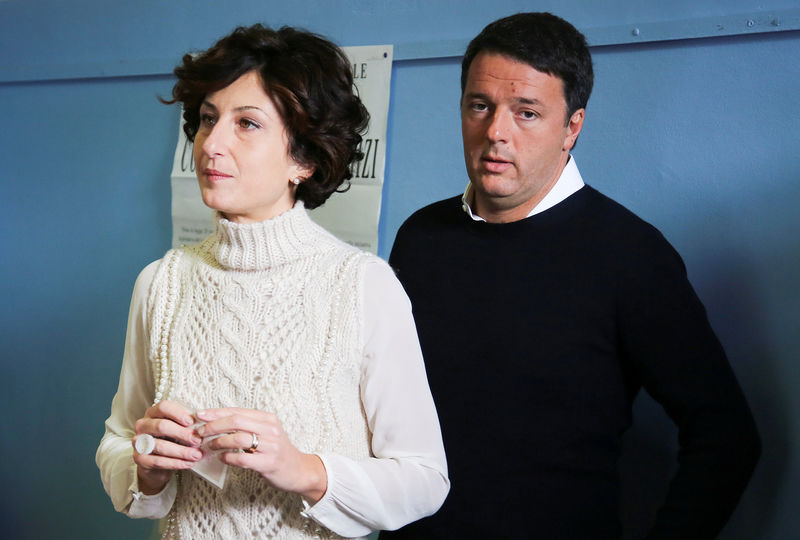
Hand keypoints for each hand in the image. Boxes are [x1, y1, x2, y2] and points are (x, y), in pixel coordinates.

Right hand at [132, 400, 202, 493]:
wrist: (158, 464)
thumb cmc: (173, 440)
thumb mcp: (180, 428)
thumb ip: (189, 423)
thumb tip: (206, 420)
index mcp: (153, 413)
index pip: (163, 407)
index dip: (178, 413)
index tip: (193, 422)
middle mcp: (143, 425)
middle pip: (161, 426)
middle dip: (182, 434)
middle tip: (198, 440)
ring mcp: (138, 442)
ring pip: (160, 445)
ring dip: (181, 451)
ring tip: (197, 455)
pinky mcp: (139, 459)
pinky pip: (158, 461)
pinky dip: (175, 463)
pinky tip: (188, 464)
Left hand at [195, 408, 327, 501]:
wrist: (299, 471)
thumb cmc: (277, 452)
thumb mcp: (267, 433)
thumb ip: (247, 426)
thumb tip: (217, 422)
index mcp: (268, 418)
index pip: (237, 411)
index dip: (216, 412)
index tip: (200, 415)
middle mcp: (270, 429)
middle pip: (236, 421)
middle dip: (214, 425)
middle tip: (199, 432)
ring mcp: (271, 446)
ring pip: (238, 438)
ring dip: (219, 442)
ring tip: (209, 446)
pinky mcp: (269, 463)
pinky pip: (242, 459)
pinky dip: (228, 458)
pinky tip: (222, 458)